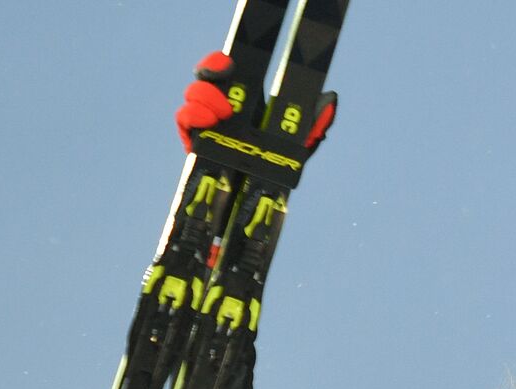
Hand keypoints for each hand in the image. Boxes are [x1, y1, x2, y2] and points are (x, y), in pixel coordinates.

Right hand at [174, 51, 337, 153]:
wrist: (256, 199)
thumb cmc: (278, 167)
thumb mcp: (300, 145)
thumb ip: (315, 124)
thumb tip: (331, 99)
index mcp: (246, 101)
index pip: (229, 72)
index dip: (222, 62)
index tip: (228, 63)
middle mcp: (222, 107)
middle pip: (207, 80)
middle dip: (211, 79)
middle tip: (227, 99)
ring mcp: (206, 123)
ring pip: (194, 97)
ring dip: (203, 99)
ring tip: (219, 114)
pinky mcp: (194, 140)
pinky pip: (184, 121)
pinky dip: (190, 116)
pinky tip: (204, 122)